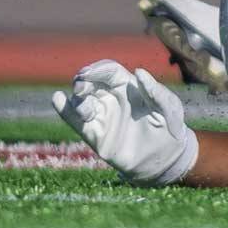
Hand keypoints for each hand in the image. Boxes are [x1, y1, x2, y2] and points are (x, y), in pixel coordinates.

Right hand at [51, 58, 198, 186]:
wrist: (166, 159)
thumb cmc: (170, 128)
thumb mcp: (170, 108)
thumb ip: (156, 91)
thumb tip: (138, 71)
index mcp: (128, 86)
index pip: (108, 71)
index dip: (98, 69)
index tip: (90, 72)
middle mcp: (112, 98)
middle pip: (90, 82)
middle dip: (83, 80)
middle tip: (81, 85)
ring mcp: (103, 116)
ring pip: (82, 101)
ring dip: (78, 99)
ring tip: (84, 106)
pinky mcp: (97, 136)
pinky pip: (77, 122)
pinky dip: (65, 111)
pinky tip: (57, 100)